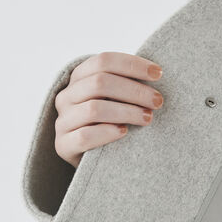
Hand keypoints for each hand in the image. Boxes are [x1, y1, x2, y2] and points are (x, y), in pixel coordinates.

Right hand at [53, 51, 163, 167]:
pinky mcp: (63, 145)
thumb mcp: (114, 100)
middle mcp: (66, 97)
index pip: (103, 61)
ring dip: (126, 112)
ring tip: (147, 118)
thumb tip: (156, 73)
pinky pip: (84, 136)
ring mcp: (62, 121)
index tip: (158, 73)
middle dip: (134, 91)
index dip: (132, 65)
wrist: (90, 160)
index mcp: (78, 78)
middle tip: (157, 101)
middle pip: (100, 83)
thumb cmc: (110, 124)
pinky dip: (107, 133)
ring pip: (94, 109)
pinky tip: (124, 132)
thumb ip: (125, 85)